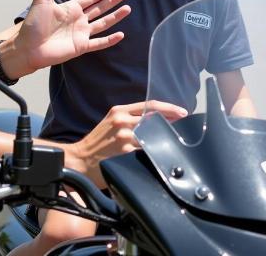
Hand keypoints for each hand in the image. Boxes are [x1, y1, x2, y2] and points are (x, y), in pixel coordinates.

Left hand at [15, 0, 130, 71]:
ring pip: (103, 23)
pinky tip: (121, 35)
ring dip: (115, 17)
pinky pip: (99, 43)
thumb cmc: (33, 23)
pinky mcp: (81, 47)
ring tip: (128, 9)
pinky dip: (110, 40)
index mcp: (70, 8)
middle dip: (112, 1)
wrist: (28, 48)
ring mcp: (80, 34)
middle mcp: (77, 20)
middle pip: (100, 9)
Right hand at [68, 100, 187, 185]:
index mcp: (118, 111)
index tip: (183, 112)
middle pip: (155, 119)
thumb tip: (156, 120)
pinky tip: (162, 158)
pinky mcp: (125, 153)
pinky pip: (147, 152)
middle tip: (185, 128)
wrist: (79, 159)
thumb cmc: (97, 142)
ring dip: (167, 140)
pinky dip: (157, 154)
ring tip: (176, 145)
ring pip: (154, 136)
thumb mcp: (110, 123)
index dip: (169, 108)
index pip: (150, 105)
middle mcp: (122, 121)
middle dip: (172, 124)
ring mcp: (124, 137)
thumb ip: (130, 119)